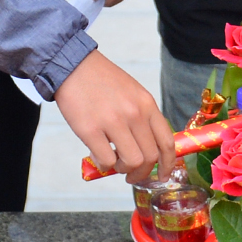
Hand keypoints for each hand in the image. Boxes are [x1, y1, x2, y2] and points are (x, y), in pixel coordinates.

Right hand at [53, 50, 174, 183]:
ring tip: (115, 164)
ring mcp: (113, 121)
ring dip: (124, 170)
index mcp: (147, 104)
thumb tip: (146, 151)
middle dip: (143, 173)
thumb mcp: (132, 93)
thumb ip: (142, 118)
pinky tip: (98, 156)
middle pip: (150, 157)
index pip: (167, 142)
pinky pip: (106, 160)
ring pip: (132, 162)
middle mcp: (135, 113)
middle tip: (132, 175)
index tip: (163, 175)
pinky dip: (104, 165)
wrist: (73, 65)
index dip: (168, 164)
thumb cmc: (102, 82)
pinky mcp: (90, 129)